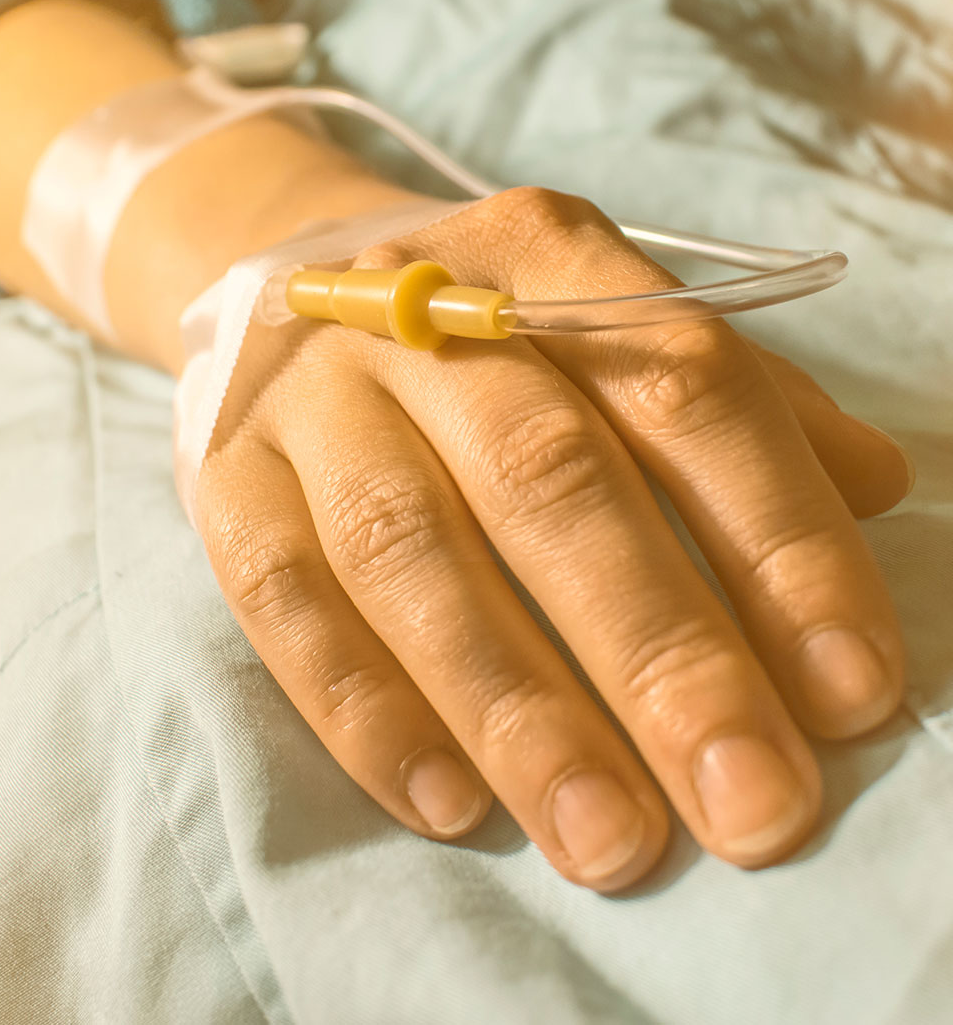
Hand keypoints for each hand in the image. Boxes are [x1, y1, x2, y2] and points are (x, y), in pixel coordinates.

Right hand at [193, 187, 912, 889]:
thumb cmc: (489, 339)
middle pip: (545, 478)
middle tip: (748, 801)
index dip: (776, 539)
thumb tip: (876, 487)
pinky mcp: (217, 474)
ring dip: (514, 706)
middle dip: (658, 653)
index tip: (849, 691)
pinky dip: (363, 707)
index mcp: (544, 255)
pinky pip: (278, 598)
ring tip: (608, 839)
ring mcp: (303, 393)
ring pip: (404, 549)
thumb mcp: (608, 328)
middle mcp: (412, 310)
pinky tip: (451, 804)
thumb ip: (735, 403)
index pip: (685, 390)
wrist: (281, 278)